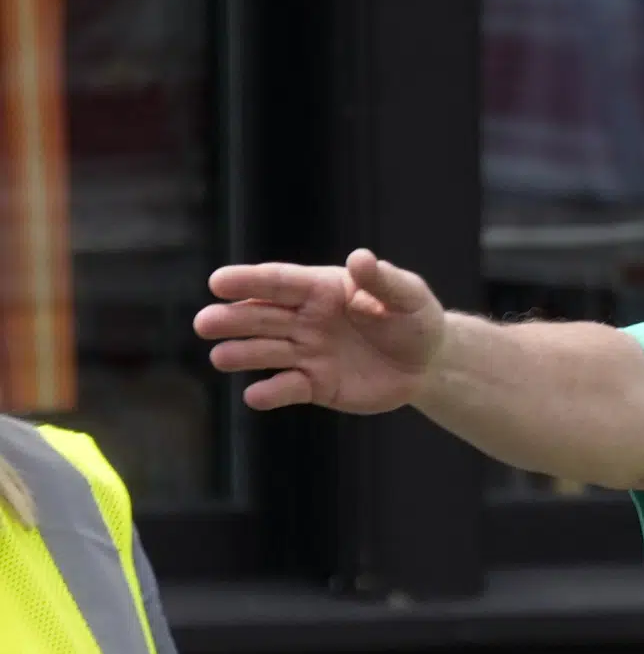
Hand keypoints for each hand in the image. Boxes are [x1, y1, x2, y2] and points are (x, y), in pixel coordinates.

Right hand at [197, 250, 445, 412]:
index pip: (279, 282)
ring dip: (242, 354)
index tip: (217, 282)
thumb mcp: (408, 296)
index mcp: (321, 289)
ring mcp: (307, 353)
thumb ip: (382, 280)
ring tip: (220, 357)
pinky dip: (271, 393)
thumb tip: (360, 258)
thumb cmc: (415, 319)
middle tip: (205, 323)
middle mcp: (305, 319)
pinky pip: (288, 388)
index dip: (249, 281)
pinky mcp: (315, 385)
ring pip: (266, 351)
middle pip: (261, 316)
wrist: (428, 363)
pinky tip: (254, 395)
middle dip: (232, 319)